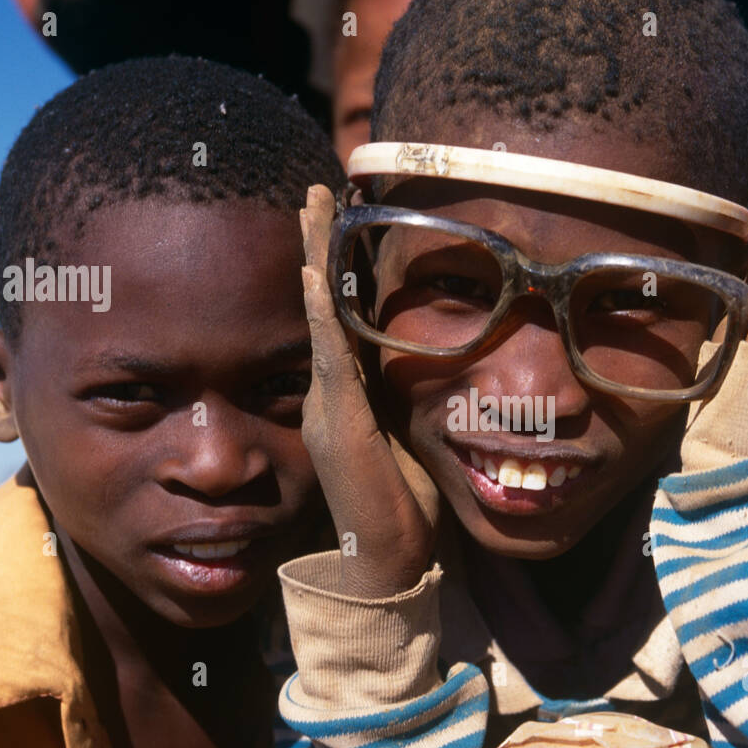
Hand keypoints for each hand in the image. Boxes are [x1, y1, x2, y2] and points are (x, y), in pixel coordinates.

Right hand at [298, 185, 438, 598]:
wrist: (388, 556)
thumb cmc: (404, 502)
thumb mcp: (411, 434)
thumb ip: (407, 398)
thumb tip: (435, 366)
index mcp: (350, 391)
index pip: (343, 315)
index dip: (340, 266)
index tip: (341, 218)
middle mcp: (331, 389)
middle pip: (324, 302)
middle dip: (319, 243)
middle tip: (318, 190)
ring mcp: (329, 402)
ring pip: (321, 316)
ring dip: (316, 258)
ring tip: (312, 206)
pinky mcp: (338, 420)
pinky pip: (328, 355)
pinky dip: (322, 312)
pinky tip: (316, 273)